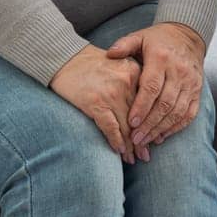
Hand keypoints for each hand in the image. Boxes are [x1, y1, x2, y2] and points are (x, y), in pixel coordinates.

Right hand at [49, 45, 145, 163]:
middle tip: (146, 156)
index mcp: (134, 72)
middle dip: (142, 140)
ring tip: (133, 159)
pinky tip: (119, 151)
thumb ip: (133, 83)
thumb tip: (144, 112)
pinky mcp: (95, 103)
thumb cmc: (90, 63)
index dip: (150, 124)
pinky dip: (116, 141)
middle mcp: (126, 83)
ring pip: (127, 127)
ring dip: (130, 146)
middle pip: (139, 117)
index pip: (147, 104)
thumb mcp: (118, 65)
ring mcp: (111, 94)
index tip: (153, 138)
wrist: (63, 58)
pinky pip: (110, 128)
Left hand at [104, 22, 206, 152]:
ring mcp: (190, 83)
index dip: (142, 106)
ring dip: (161, 129)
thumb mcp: (140, 37)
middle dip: (149, 124)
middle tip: (136, 138)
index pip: (152, 87)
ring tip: (146, 141)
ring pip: (177, 111)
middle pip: (165, 103)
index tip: (131, 122)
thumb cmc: (157, 40)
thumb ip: (124, 45)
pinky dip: (176, 127)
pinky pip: (189, 113)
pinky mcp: (197, 91)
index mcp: (161, 58)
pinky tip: (162, 136)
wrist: (186, 36)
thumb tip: (109, 54)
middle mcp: (178, 71)